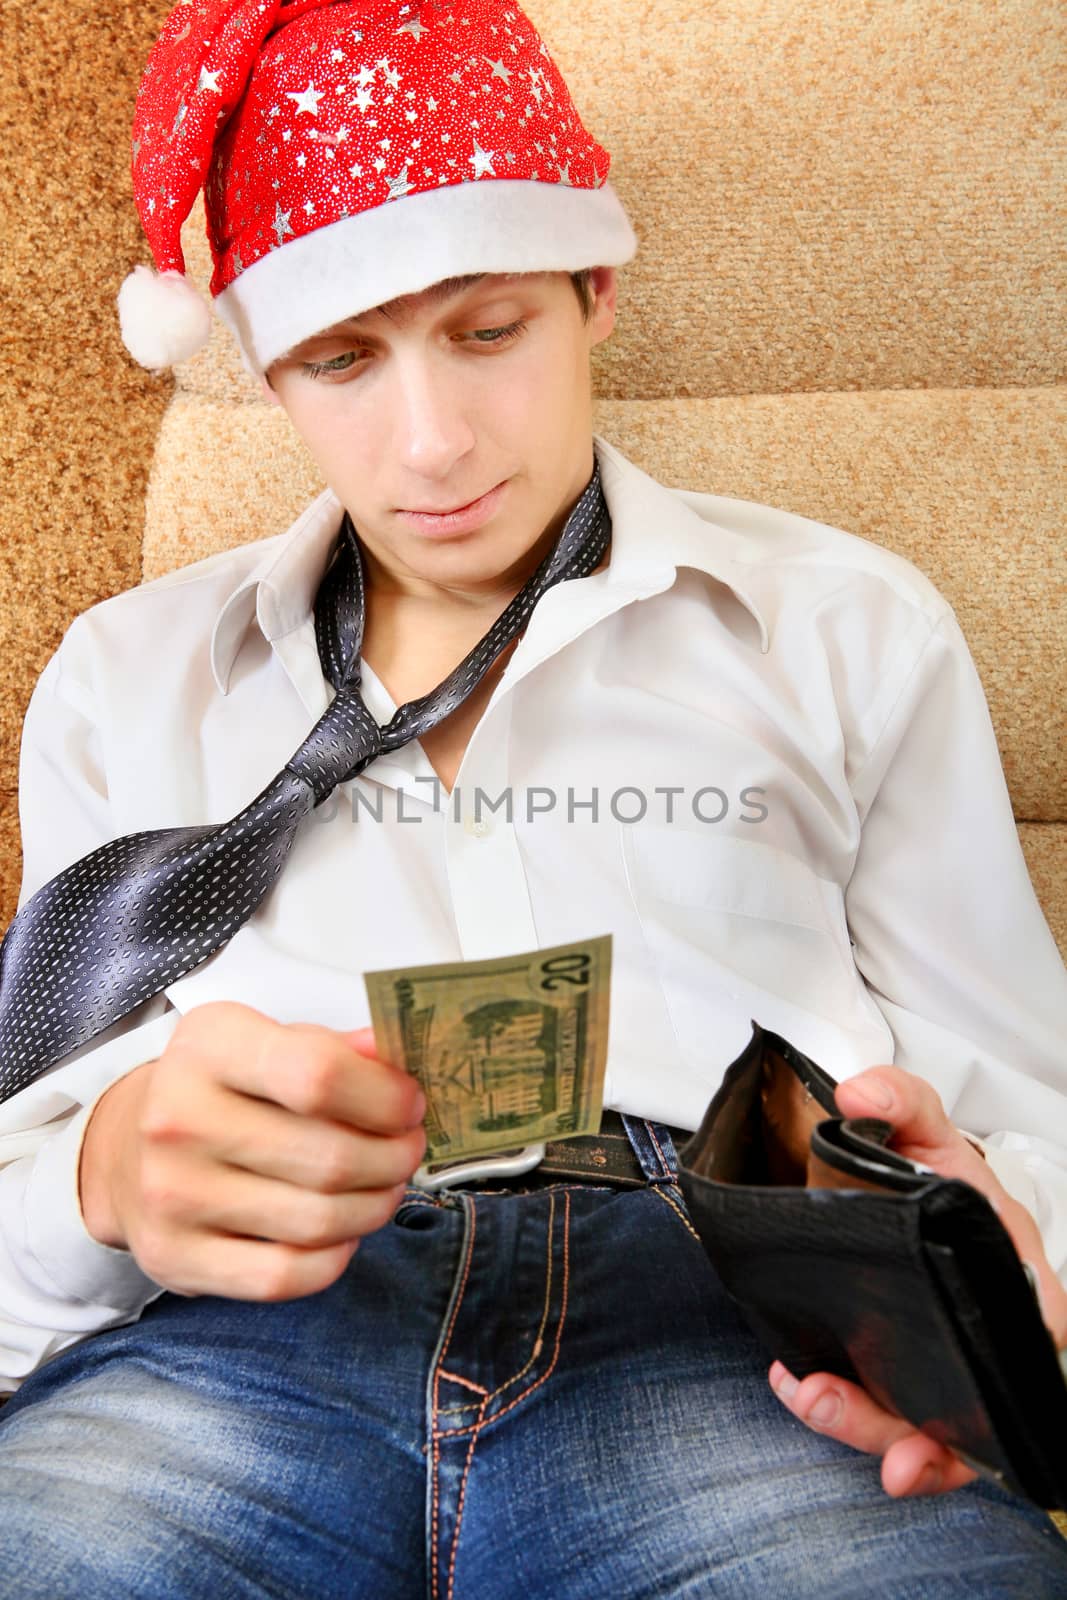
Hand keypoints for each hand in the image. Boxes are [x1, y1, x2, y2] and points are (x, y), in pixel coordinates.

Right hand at [78, 1004, 424, 1301]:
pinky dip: (334, 1259)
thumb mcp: (266, 1041)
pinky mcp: (174, 1258)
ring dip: (374, 1207)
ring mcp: (172, 1195)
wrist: (124, 1150)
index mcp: (209, 1046)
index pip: (317, 1073)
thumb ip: (335, 1048)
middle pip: (328, 1157)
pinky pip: (284, 1276)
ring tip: (384, 1187)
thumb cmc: (218, 1089)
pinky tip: (342, 1233)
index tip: (410, 1104)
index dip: (384, 1096)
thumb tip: (397, 1054)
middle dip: (393, 1158)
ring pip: (316, 1221)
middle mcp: (179, 1119)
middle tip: (408, 1150)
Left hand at [767, 1062, 1066, 1496]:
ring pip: (925, 1429)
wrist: (881, 1181)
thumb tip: (860, 1095)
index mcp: (1012, 1272)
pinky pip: (879, 1415)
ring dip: (871, 1428)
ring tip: (815, 1398)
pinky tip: (795, 1381)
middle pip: (976, 1407)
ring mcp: (936, 1358)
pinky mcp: (890, 1370)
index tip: (984, 1401)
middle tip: (882, 1441)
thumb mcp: (922, 1126)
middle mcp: (982, 1327)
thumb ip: (900, 1099)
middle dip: (933, 1443)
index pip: (1041, 1338)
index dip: (1025, 1379)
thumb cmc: (926, 1169)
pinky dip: (843, 1412)